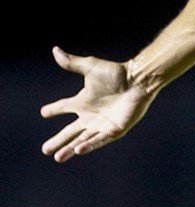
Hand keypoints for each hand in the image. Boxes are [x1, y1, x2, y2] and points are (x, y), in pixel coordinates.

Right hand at [40, 47, 155, 161]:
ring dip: (70, 148)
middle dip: (58, 141)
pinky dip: (89, 145)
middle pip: (71, 131)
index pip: (64, 107)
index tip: (44, 112)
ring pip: (83, 139)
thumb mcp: (91, 67)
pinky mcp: (115, 129)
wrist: (138, 80)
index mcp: (84, 101)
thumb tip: (55, 50)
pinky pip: (100, 139)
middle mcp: (92, 115)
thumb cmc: (117, 73)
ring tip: (58, 157)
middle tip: (45, 150)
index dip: (54, 109)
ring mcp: (103, 123)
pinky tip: (78, 150)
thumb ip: (72, 62)